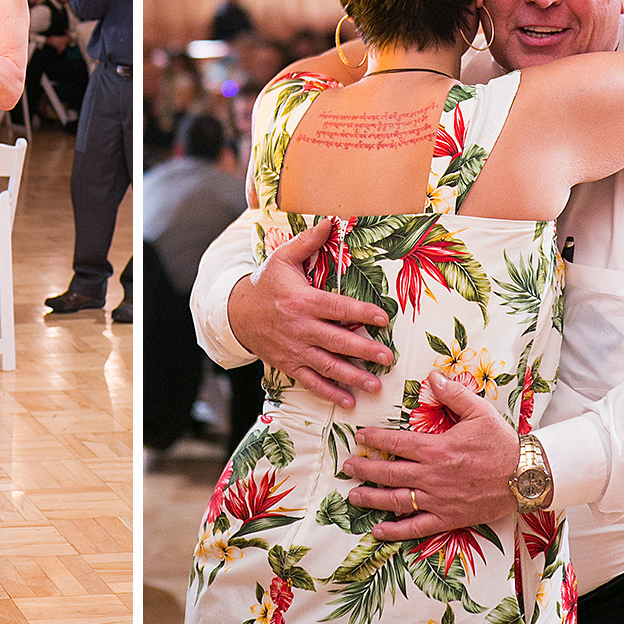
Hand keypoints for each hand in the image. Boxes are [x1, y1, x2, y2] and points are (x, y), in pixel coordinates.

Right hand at [227, 218, 392, 408]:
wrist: (236, 313)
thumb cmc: (265, 284)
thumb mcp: (283, 258)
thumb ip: (308, 242)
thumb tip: (331, 222)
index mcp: (303, 301)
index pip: (337, 307)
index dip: (361, 311)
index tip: (382, 317)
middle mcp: (300, 327)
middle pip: (336, 340)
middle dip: (363, 350)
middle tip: (387, 357)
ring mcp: (294, 349)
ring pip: (327, 365)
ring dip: (352, 376)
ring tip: (375, 384)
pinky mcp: (288, 364)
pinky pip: (311, 381)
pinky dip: (329, 393)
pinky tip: (349, 402)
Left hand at [342, 372, 520, 539]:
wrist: (527, 477)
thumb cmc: (502, 444)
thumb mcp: (480, 411)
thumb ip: (453, 393)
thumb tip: (432, 376)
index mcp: (438, 449)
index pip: (397, 444)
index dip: (374, 440)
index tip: (359, 437)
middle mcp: (433, 477)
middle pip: (390, 474)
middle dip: (365, 470)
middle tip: (347, 467)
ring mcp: (439, 500)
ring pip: (397, 501)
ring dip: (372, 499)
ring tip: (353, 496)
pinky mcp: (449, 518)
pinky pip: (418, 527)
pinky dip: (396, 531)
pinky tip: (379, 531)